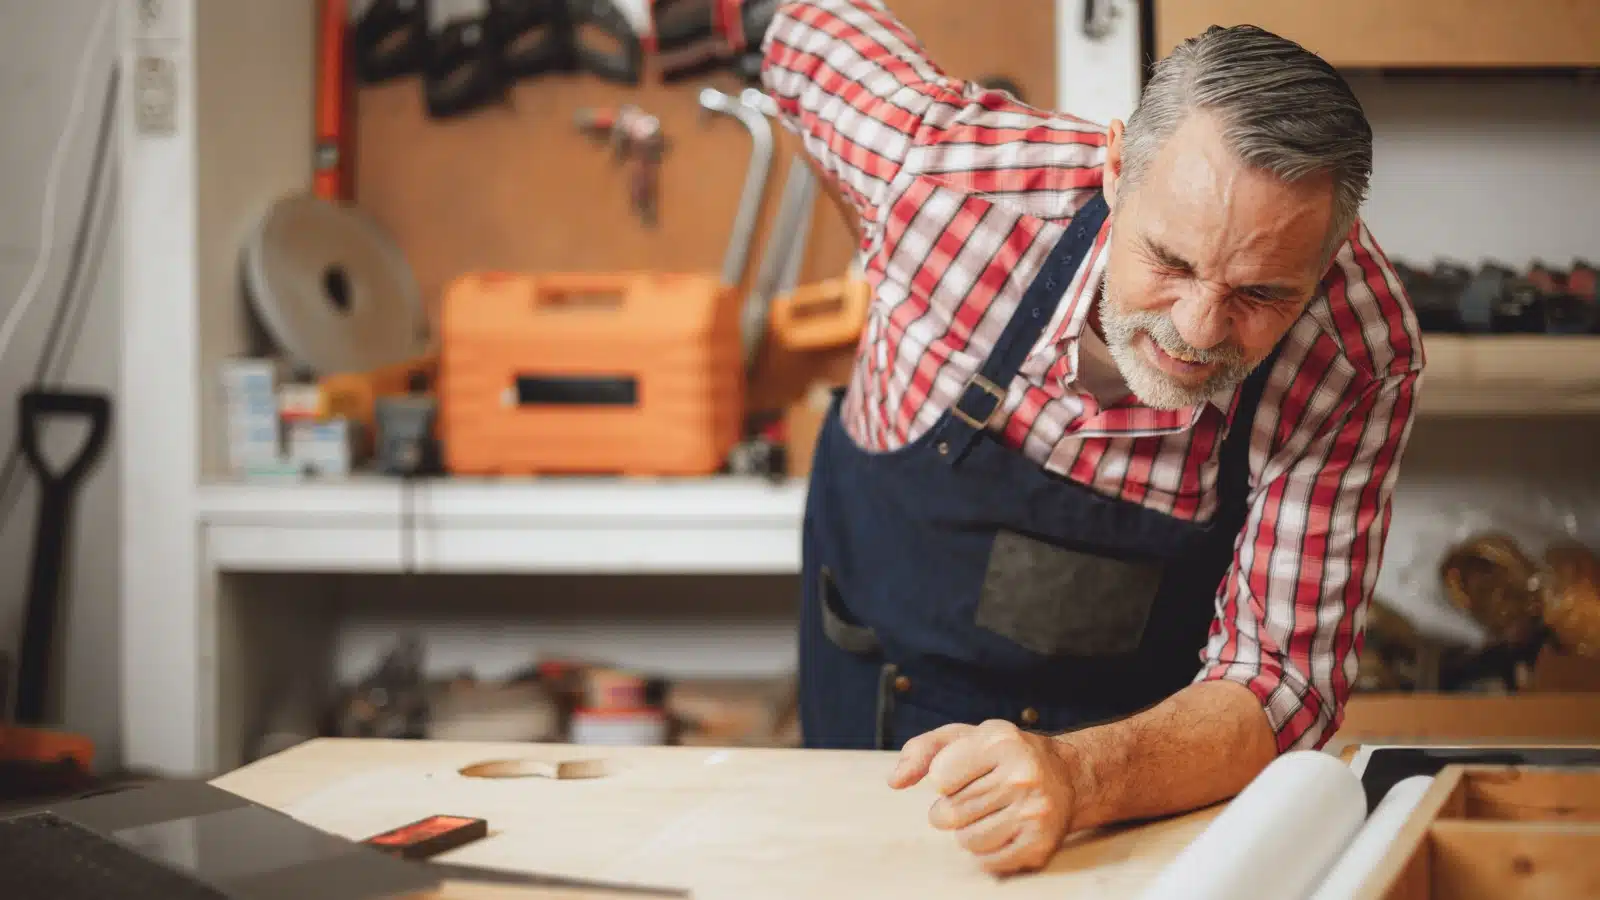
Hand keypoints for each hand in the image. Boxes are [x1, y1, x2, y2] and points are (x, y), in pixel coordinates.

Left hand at [887, 720, 1077, 874]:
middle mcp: (1022, 775)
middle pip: (949, 813)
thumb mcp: (963, 737)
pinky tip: (1003, 828)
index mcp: (1000, 740)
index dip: (944, 778)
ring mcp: (1034, 812)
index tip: (964, 771)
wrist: (1065, 775)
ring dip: (969, 830)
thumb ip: (922, 751)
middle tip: (976, 795)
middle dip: (952, 808)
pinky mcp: (1040, 844)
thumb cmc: (1001, 755)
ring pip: (966, 840)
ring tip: (991, 811)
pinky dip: (987, 850)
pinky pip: (987, 862)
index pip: (938, 778)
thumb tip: (894, 781)